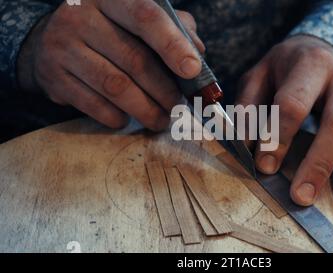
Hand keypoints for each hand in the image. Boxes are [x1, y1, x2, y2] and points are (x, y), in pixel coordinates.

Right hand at [17, 0, 204, 129]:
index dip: (172, 45)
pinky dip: (116, 117)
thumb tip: (197, 53)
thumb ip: (173, 27)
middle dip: (164, 90)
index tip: (192, 71)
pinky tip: (126, 119)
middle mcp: (81, 16)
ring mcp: (63, 46)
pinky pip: (93, 104)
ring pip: (115, 86)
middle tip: (179, 107)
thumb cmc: (110, 30)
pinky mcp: (53, 76)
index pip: (146, 17)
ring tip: (160, 120)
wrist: (52, 40)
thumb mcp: (137, 18)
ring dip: (145, 109)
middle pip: (134, 59)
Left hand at [236, 35, 332, 206]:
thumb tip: (244, 145)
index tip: (265, 167)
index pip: (293, 103)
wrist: (321, 47)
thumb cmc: (288, 67)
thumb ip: (248, 106)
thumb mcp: (260, 75)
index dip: (277, 137)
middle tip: (303, 196)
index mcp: (310, 65)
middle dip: (320, 162)